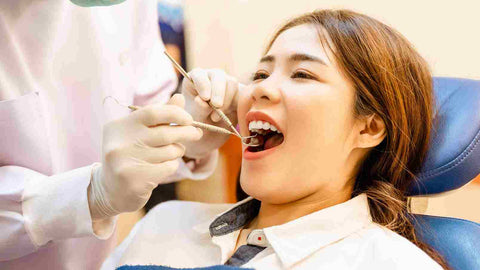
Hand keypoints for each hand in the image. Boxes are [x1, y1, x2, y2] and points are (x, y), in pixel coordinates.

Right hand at [88, 94, 201, 218]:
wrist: (110, 191)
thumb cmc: (130, 156)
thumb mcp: (139, 133)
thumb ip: (160, 116)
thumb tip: (180, 97)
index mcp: (119, 126)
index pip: (153, 112)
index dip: (176, 113)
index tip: (189, 119)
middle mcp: (119, 143)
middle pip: (165, 133)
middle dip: (186, 132)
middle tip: (196, 133)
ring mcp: (126, 162)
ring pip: (169, 152)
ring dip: (177, 152)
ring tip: (170, 154)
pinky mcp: (135, 180)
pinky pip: (168, 167)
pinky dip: (171, 165)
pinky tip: (162, 168)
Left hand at [181, 68, 241, 157]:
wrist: (208, 137)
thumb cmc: (197, 125)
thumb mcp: (195, 119)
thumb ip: (198, 109)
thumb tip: (202, 100)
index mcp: (195, 80)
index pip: (199, 75)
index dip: (203, 84)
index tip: (205, 98)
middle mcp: (211, 78)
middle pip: (218, 76)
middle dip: (218, 91)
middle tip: (217, 106)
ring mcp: (226, 84)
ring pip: (232, 83)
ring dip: (226, 101)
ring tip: (215, 118)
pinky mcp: (238, 93)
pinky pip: (243, 94)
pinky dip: (239, 105)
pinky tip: (230, 116)